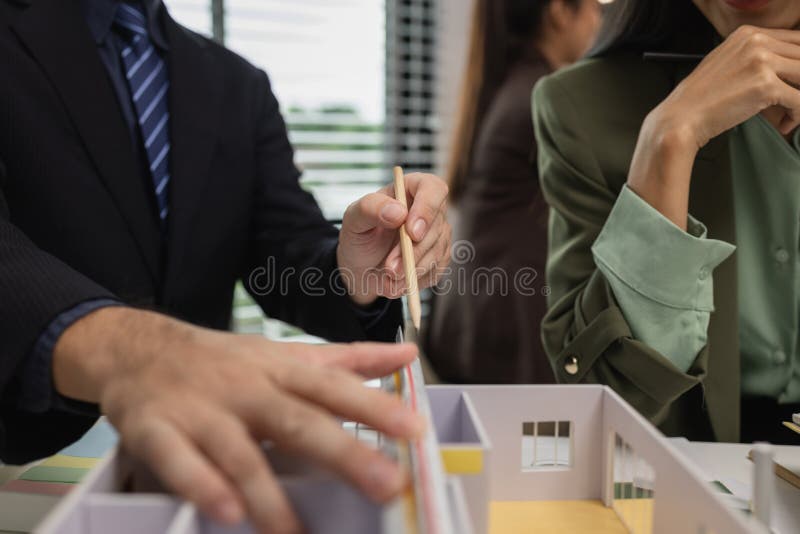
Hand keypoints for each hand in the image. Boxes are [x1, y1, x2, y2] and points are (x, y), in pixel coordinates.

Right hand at [53, 307, 424, 533]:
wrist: (139, 348)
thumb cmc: (227, 361)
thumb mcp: (287, 355)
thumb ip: (348, 359)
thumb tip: (408, 353)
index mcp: (281, 370)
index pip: (333, 387)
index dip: (374, 407)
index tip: (414, 431)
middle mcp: (247, 389)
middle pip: (297, 421)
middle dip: (343, 453)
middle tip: (386, 485)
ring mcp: (201, 410)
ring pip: (240, 452)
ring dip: (269, 494)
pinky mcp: (157, 430)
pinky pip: (178, 461)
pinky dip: (201, 486)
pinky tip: (227, 513)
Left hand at [336, 173, 451, 305]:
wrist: (362, 265)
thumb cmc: (359, 234)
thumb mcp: (353, 219)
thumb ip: (370, 209)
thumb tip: (399, 212)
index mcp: (412, 188)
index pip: (434, 189)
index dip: (427, 210)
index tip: (412, 233)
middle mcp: (431, 209)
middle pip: (436, 227)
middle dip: (412, 252)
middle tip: (390, 268)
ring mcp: (439, 234)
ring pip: (437, 252)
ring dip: (411, 269)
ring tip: (388, 278)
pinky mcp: (440, 258)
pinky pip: (435, 271)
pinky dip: (415, 280)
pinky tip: (397, 282)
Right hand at [628, 26, 799, 228]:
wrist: (680, 119)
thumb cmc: (699, 100)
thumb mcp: (727, 64)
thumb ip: (756, 59)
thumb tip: (787, 72)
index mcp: (748, 34)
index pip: (797, 41)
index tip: (796, 84)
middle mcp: (756, 42)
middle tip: (793, 103)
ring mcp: (762, 62)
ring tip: (790, 115)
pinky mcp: (765, 85)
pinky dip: (797, 115)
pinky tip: (785, 123)